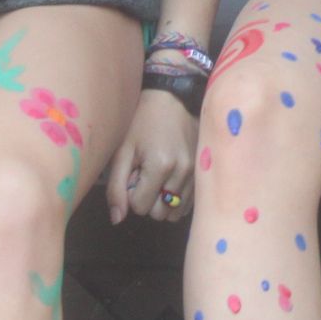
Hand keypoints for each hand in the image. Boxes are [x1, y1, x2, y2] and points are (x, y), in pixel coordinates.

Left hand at [104, 90, 194, 225]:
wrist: (173, 100)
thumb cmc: (142, 122)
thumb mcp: (122, 151)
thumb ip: (116, 187)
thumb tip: (117, 219)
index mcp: (161, 165)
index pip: (139, 207)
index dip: (131, 193)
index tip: (134, 173)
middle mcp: (183, 173)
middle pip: (158, 214)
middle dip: (147, 200)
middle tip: (145, 175)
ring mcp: (197, 175)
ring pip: (174, 213)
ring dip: (163, 202)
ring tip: (159, 178)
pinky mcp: (204, 175)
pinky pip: (188, 206)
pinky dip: (176, 199)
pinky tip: (171, 180)